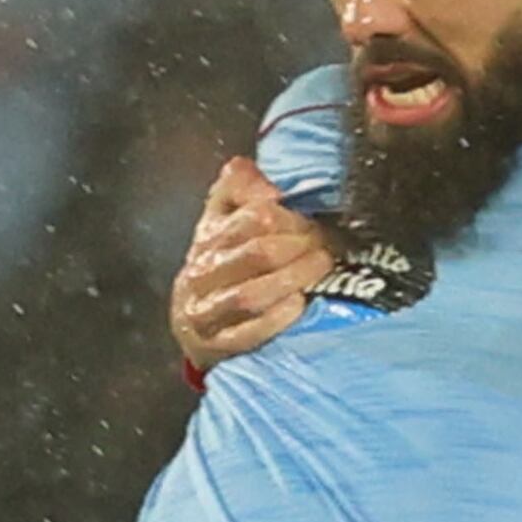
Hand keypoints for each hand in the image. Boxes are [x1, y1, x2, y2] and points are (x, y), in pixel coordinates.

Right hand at [171, 154, 333, 366]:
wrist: (193, 329)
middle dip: (299, 247)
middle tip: (328, 247)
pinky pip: (246, 334)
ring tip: (323, 269)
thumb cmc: (219, 269)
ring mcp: (207, 312)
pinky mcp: (216, 347)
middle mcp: (203, 273)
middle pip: (256, 254)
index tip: (316, 223)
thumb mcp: (221, 222)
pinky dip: (275, 320)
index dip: (291, 218)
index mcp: (208, 237)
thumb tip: (259, 175)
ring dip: (294, 280)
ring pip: (251, 294)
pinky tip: (300, 306)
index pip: (252, 219)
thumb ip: (238, 189)